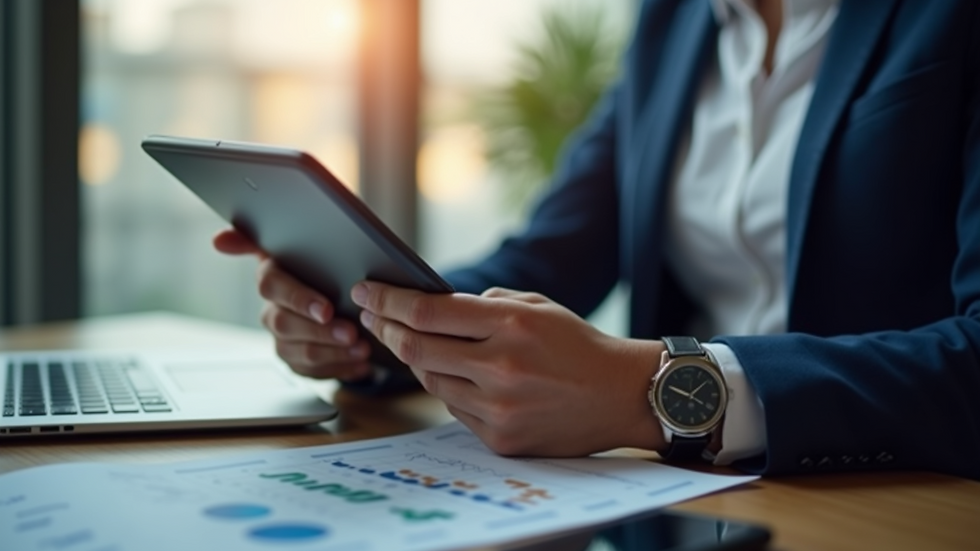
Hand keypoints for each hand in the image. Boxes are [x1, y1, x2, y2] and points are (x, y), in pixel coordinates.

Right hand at [213, 229, 371, 380]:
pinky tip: (361, 364)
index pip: (271, 287)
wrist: (333, 286)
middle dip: (321, 332)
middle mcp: (272, 311)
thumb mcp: (297, 240)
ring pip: (303, 354)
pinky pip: (315, 373)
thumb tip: (219, 241)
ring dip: (335, 353)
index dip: (298, 299)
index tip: (326, 308)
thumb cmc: (316, 259)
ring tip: (362, 349)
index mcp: (270, 277)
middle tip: (352, 332)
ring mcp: (284, 339)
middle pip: (287, 325)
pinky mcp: (298, 361)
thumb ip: (259, 236)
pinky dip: (341, 369)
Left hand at [352, 281, 666, 456]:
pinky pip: (455, 409)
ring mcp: (499, 407)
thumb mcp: (536, 305)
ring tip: (408, 343)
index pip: (427, 312)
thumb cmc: (577, 344)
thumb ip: (483, 304)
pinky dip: (449, 389)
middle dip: (384, 329)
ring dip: (415, 361)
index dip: (387, 301)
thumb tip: (431, 307)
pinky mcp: (501, 438)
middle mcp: (500, 367)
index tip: (364, 292)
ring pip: (431, 382)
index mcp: (509, 324)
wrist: (621, 395)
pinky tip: (451, 374)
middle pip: (415, 349)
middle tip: (369, 317)